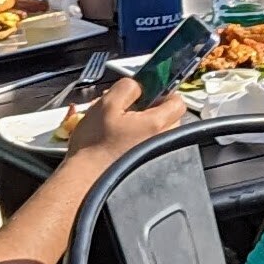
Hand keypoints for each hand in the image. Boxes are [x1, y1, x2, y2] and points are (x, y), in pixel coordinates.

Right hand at [60, 72, 186, 158]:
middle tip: (131, 109)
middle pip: (170, 117)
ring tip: (122, 126)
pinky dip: (139, 140)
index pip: (177, 102)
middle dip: (153, 109)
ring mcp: (156, 155)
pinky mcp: (146, 165)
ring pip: (159, 131)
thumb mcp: (107, 104)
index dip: (163, 93)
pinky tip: (121, 141)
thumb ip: (128, 87)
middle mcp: (162, 141)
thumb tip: (139, 85)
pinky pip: (150, 146)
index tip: (148, 93)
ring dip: (145, 125)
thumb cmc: (94, 145)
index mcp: (157, 124)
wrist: (85, 178)